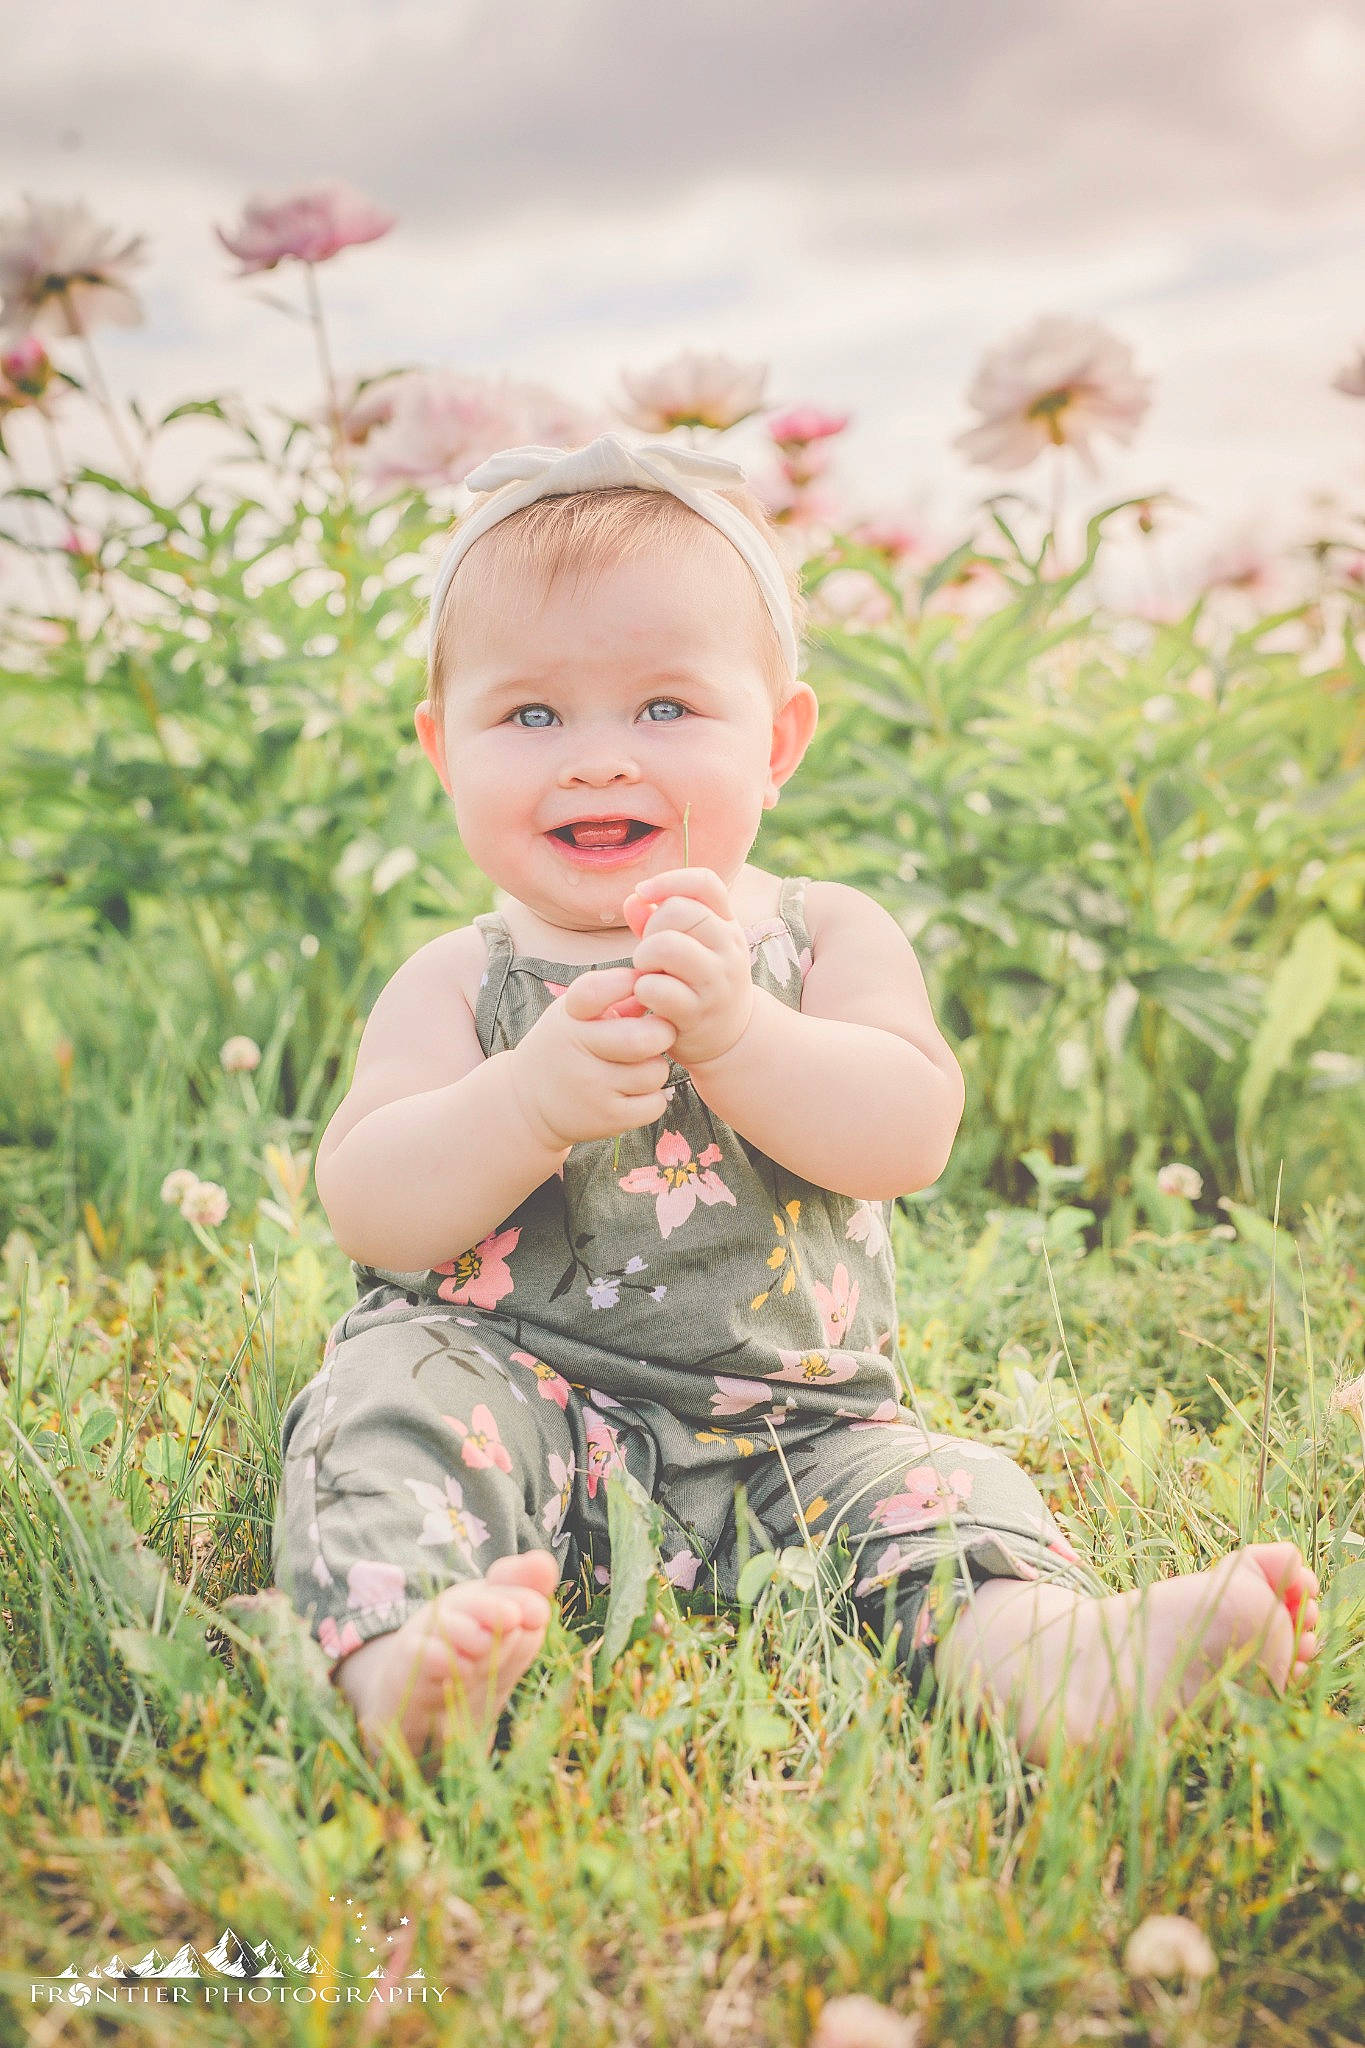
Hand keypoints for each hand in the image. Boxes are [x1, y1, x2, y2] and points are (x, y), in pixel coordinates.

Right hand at [507, 966, 677, 1150]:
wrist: (527, 1105)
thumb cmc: (564, 1047)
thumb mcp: (572, 1013)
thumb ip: (613, 992)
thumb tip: (660, 979)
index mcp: (569, 1018)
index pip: (597, 990)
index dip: (625, 982)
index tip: (637, 986)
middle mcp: (578, 1052)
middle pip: (645, 1038)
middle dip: (661, 1033)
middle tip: (656, 1034)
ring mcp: (593, 1089)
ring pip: (655, 1072)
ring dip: (654, 1069)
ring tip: (636, 1067)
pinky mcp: (607, 1119)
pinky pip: (655, 1104)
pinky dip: (652, 1098)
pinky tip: (633, 1093)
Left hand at [621, 868, 753, 1067]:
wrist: (731, 1038)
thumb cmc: (699, 983)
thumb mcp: (690, 947)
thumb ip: (658, 920)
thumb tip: (633, 899)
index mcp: (727, 924)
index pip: (706, 883)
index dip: (669, 880)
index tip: (643, 892)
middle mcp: (729, 949)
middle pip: (679, 911)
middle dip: (651, 927)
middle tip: (649, 952)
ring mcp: (716, 982)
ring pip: (667, 946)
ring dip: (644, 957)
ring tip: (647, 972)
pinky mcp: (697, 1013)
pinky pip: (656, 987)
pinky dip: (642, 989)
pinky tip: (649, 998)